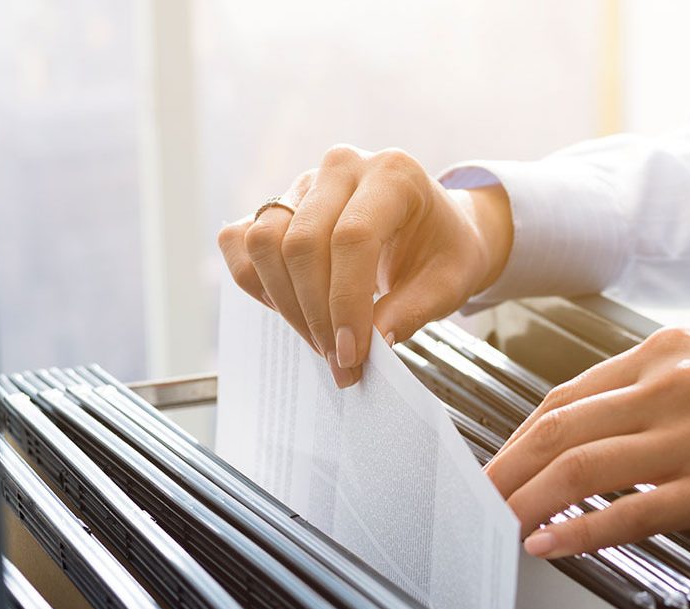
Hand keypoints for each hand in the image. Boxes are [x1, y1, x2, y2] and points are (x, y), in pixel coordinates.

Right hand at [218, 144, 512, 387]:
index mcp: (393, 174)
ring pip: (264, 242)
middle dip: (315, 314)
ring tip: (319, 340)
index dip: (345, 303)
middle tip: (339, 360)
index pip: (353, 237)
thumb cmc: (443, 251)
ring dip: (286, 304)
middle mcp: (342, 168)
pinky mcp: (276, 205)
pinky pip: (240, 242)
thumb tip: (372, 343)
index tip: (352, 354)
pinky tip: (291, 310)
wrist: (434, 229)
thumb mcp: (450, 283)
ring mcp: (303, 183)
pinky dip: (257, 283)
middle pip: (302, 242)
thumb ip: (413, 310)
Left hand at [486, 327, 689, 557]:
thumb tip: (606, 421)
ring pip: (579, 468)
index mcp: (664, 352)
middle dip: (504, 467)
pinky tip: (551, 545)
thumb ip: (657, 386)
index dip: (519, 434)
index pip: (564, 396)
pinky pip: (631, 514)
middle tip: (476, 495)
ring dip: (526, 500)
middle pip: (556, 429)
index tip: (501, 459)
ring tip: (497, 522)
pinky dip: (580, 533)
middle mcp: (668, 386)